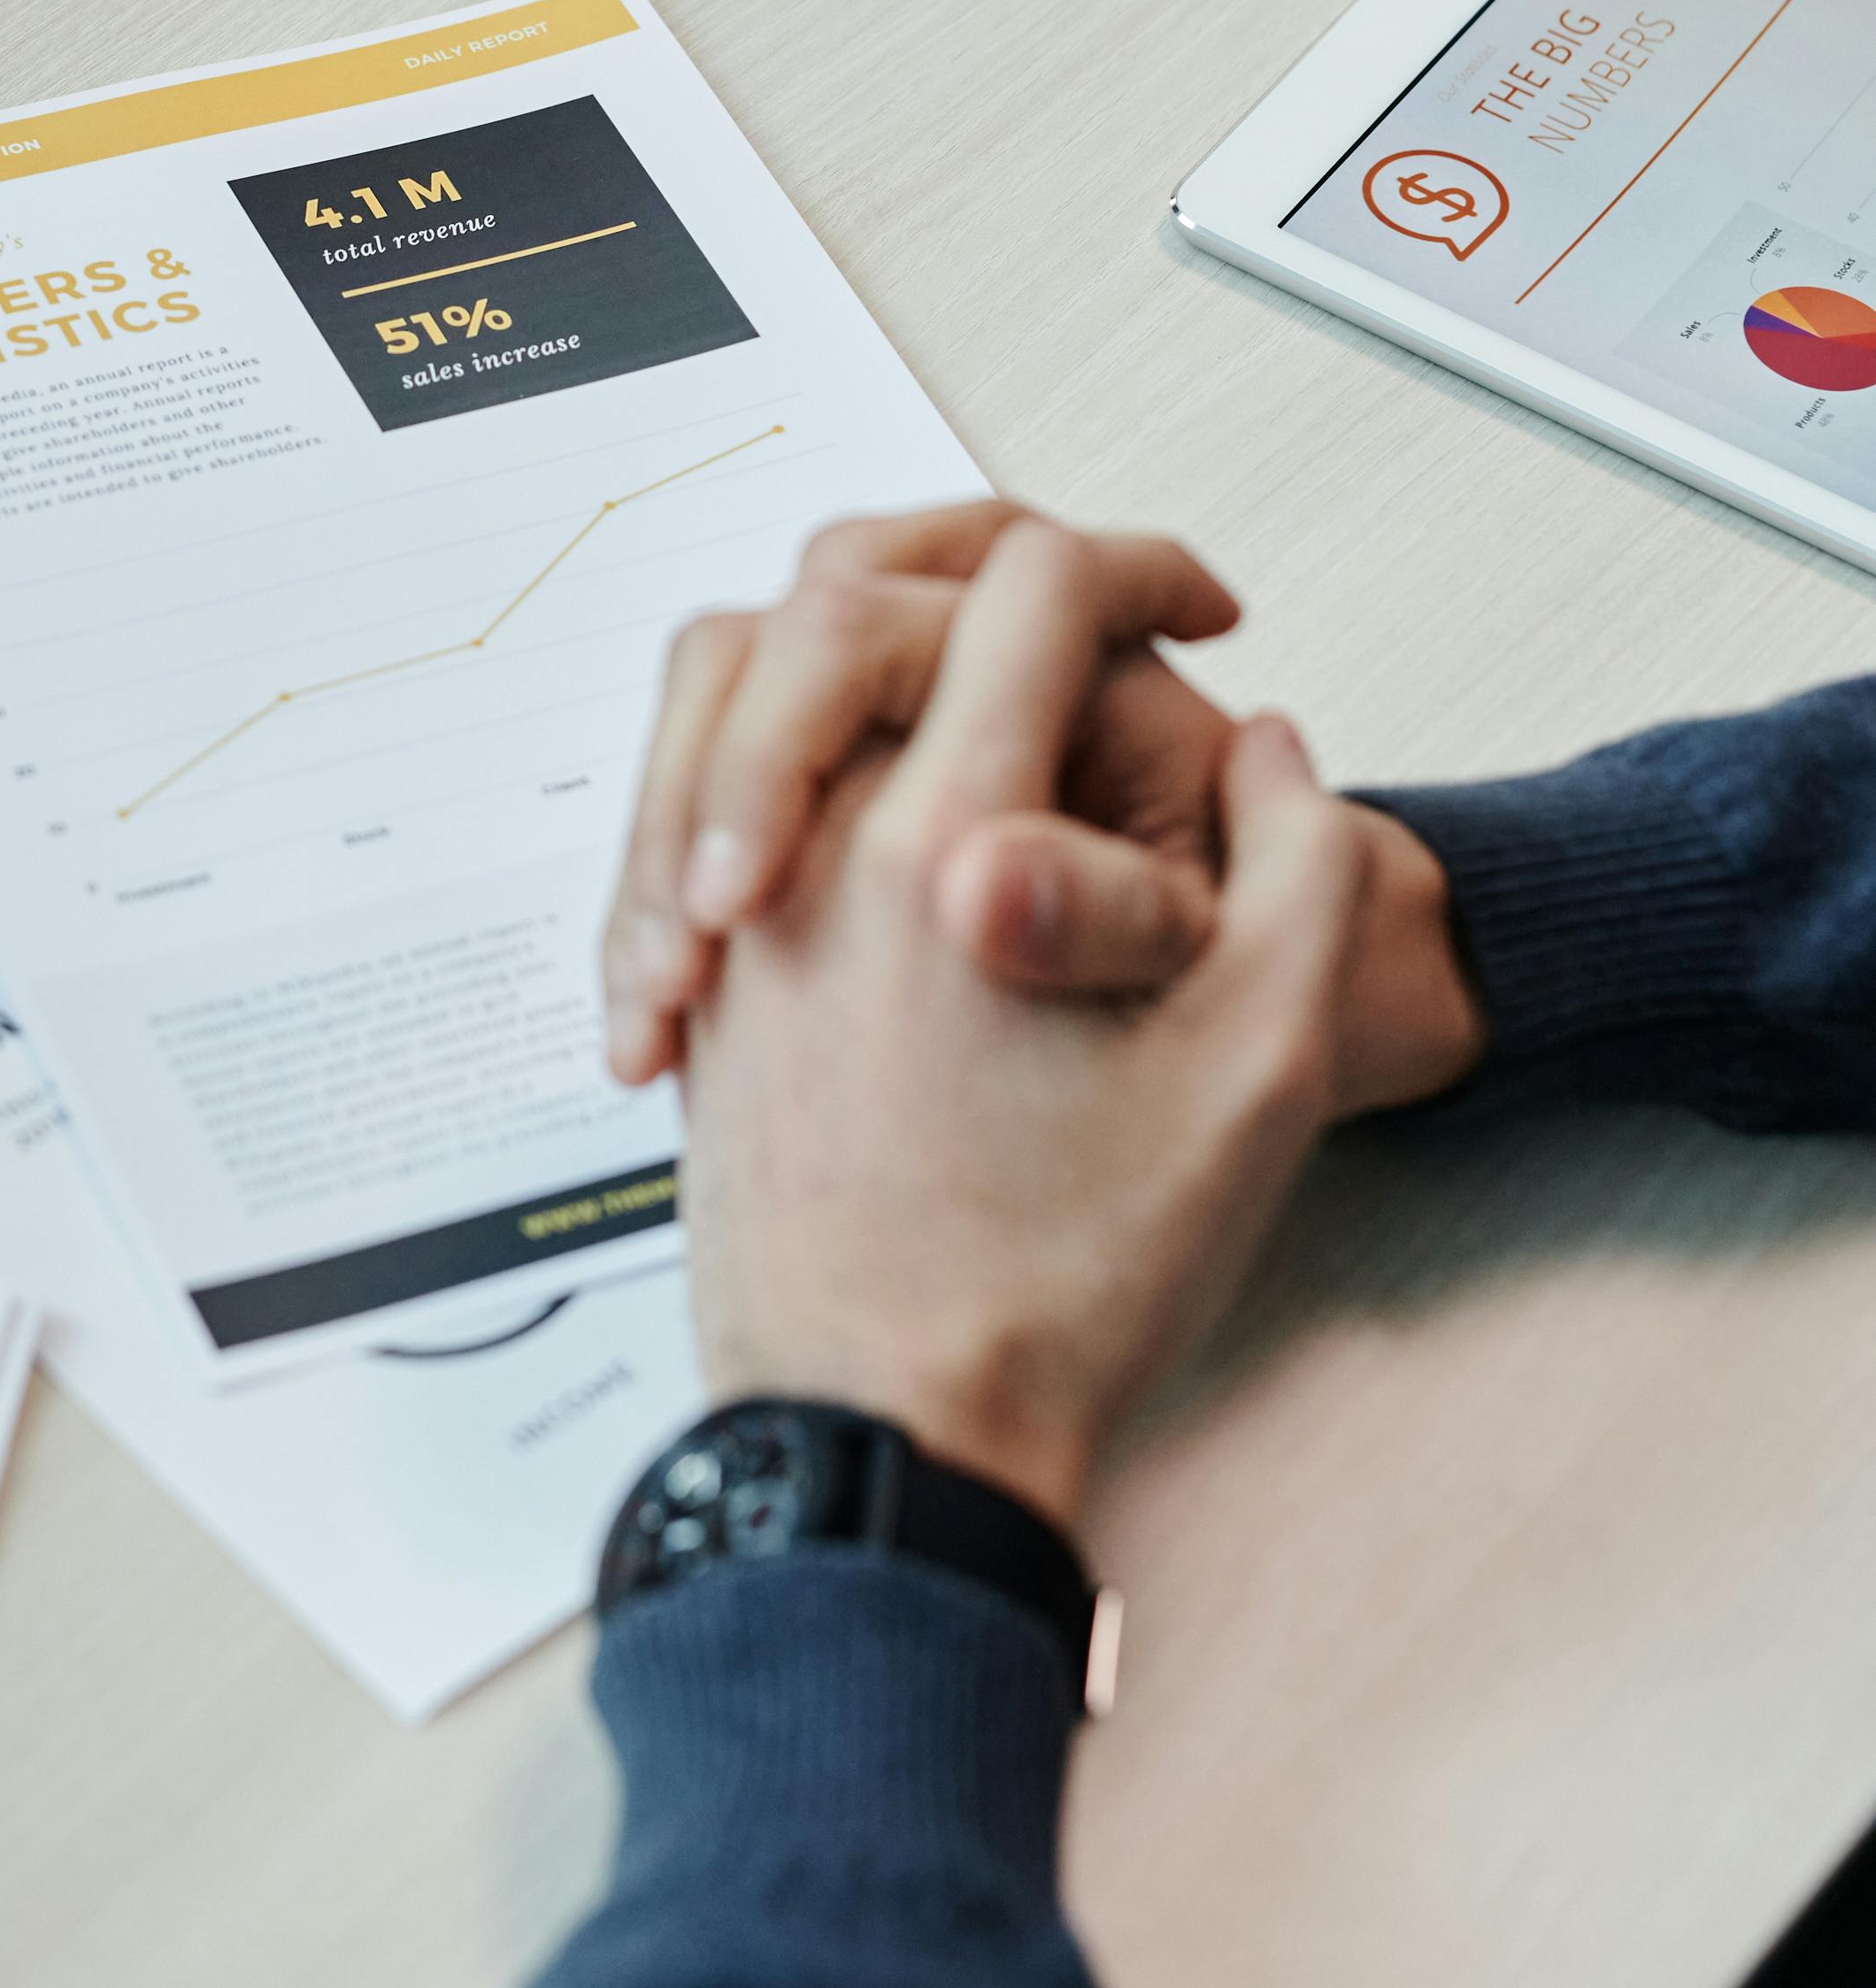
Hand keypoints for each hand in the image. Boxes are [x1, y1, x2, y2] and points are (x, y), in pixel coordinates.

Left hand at [678, 525, 1365, 1533]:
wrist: (891, 1432)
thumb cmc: (1072, 1275)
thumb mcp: (1263, 1070)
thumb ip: (1300, 870)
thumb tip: (1259, 740)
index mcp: (954, 838)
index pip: (1029, 592)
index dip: (1141, 565)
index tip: (1207, 612)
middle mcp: (812, 847)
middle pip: (850, 587)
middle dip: (982, 555)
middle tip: (1084, 597)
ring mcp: (734, 910)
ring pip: (730, 670)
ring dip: (845, 631)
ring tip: (955, 663)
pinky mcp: (698, 979)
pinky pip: (686, 789)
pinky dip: (766, 740)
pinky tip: (857, 787)